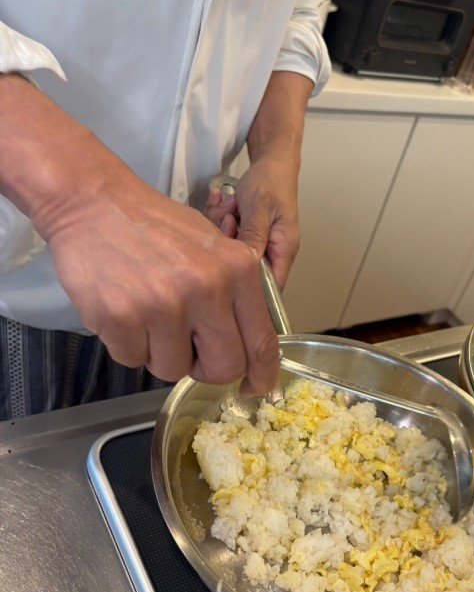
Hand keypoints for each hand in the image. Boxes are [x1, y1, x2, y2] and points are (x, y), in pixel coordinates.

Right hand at [0, 75, 279, 393]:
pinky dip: (127, 344)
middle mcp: (207, 289)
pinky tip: (123, 310)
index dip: (262, 375)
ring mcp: (163, 306)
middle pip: (223, 368)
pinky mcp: (122, 319)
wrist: (93, 203)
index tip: (255, 389)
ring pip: (173, 369)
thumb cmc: (155, 225)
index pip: (262, 342)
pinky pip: (133, 360)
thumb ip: (236, 294)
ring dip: (159, 353)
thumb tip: (248, 346)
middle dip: (205, 369)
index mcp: (238, 271)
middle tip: (189, 353)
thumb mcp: (214, 247)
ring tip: (147, 316)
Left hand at [207, 160, 298, 289]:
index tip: (229, 269)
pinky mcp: (248, 235)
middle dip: (230, 245)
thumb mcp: (259, 208)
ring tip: (229, 206)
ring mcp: (259, 243)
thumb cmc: (271, 182)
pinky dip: (222, 220)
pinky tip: (223, 202)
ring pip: (234, 252)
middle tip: (230, 219)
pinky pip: (230, 237)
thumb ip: (253, 237)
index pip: (271, 286)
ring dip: (224, 229)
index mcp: (283, 250)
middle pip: (246, 268)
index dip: (249, 288)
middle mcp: (273, 252)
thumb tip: (246, 267)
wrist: (271, 162)